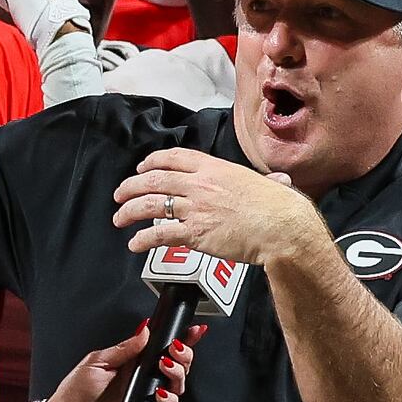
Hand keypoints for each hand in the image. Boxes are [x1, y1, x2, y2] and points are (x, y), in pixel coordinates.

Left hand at [42, 320, 189, 401]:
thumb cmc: (77, 389)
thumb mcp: (97, 361)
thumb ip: (124, 348)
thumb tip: (145, 330)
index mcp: (133, 361)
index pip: (162, 347)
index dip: (182, 339)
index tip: (194, 330)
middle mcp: (143, 377)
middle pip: (178, 365)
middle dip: (184, 355)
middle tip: (174, 351)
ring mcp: (146, 395)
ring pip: (177, 385)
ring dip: (177, 374)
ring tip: (165, 367)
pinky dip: (169, 399)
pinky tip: (159, 393)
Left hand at [112, 147, 327, 269]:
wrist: (283, 229)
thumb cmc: (282, 209)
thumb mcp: (271, 185)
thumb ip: (268, 183)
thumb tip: (279, 182)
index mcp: (215, 169)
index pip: (175, 157)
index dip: (153, 161)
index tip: (142, 167)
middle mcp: (200, 184)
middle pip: (154, 179)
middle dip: (131, 186)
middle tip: (119, 194)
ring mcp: (195, 208)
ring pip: (150, 205)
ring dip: (129, 211)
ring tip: (119, 218)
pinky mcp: (194, 233)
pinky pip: (160, 235)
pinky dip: (143, 239)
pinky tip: (134, 243)